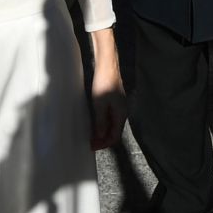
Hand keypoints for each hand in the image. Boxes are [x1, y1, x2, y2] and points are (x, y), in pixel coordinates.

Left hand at [87, 28, 125, 150]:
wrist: (107, 66)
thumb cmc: (103, 84)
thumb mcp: (99, 105)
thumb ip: (100, 122)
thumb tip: (100, 136)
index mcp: (121, 115)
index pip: (115, 136)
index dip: (104, 144)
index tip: (92, 146)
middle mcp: (122, 112)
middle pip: (114, 131)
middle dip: (103, 139)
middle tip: (90, 142)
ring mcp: (119, 106)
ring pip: (112, 124)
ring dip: (102, 131)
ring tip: (91, 134)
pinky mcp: (114, 100)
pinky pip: (110, 117)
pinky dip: (103, 123)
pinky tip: (95, 122)